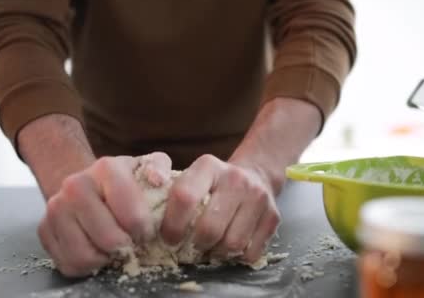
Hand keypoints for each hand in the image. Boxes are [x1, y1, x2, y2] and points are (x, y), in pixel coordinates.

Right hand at [37, 152, 171, 276]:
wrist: (89, 184)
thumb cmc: (125, 181)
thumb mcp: (148, 166)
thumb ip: (159, 168)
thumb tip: (159, 180)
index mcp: (107, 168)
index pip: (133, 217)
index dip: (145, 232)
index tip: (146, 230)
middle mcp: (76, 185)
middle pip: (109, 240)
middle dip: (126, 247)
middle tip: (130, 241)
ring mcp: (56, 207)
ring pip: (85, 255)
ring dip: (105, 258)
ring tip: (113, 246)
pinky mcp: (44, 229)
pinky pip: (68, 264)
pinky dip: (86, 265)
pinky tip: (96, 249)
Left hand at [161, 154, 279, 262]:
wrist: (257, 174)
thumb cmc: (214, 183)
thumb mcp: (194, 176)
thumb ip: (175, 194)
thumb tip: (150, 227)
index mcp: (208, 166)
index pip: (184, 197)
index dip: (172, 225)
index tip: (168, 238)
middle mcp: (235, 179)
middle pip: (209, 228)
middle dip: (196, 244)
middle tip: (193, 245)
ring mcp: (257, 197)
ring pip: (231, 243)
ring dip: (218, 252)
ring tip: (212, 245)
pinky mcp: (273, 216)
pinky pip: (250, 251)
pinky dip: (238, 256)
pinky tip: (231, 244)